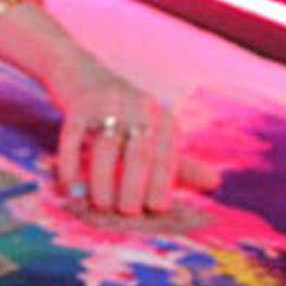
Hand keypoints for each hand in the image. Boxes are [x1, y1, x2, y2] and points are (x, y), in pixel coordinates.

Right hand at [53, 58, 217, 213]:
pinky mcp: (77, 103)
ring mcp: (106, 103)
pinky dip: (71, 165)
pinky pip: (73, 137)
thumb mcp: (152, 131)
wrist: (80, 72)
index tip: (154, 209)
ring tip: (101, 206)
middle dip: (134, 187)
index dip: (162, 185)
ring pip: (106, 147)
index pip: (166, 156)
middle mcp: (138, 105)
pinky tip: (71, 188)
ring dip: (103, 181)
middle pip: (139, 153)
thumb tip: (214, 183)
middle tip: (126, 213)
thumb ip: (178, 160)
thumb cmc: (121, 112)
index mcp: (161, 116)